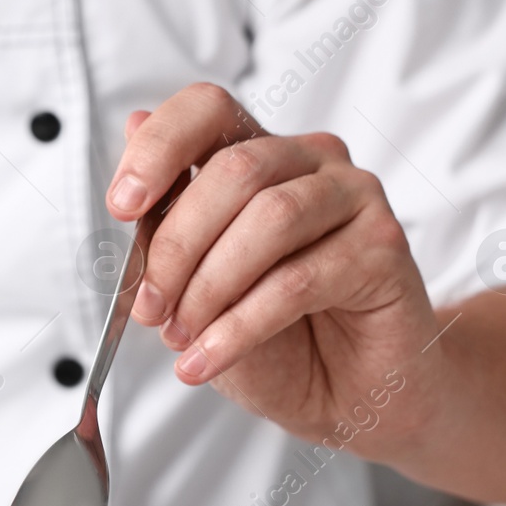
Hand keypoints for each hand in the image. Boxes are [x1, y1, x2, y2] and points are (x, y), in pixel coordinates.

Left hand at [107, 83, 443, 454]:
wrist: (344, 396)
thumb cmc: (276, 339)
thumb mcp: (194, 284)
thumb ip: (165, 219)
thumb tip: (132, 130)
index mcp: (258, 155)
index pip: (207, 109)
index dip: (158, 148)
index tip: (121, 206)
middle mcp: (310, 162)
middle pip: (233, 169)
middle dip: (175, 246)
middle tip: (149, 307)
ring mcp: (354, 197)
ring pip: (270, 219)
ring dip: (208, 287)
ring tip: (180, 337)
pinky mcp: (384, 246)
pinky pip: (298, 280)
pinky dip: (238, 327)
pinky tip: (208, 356)